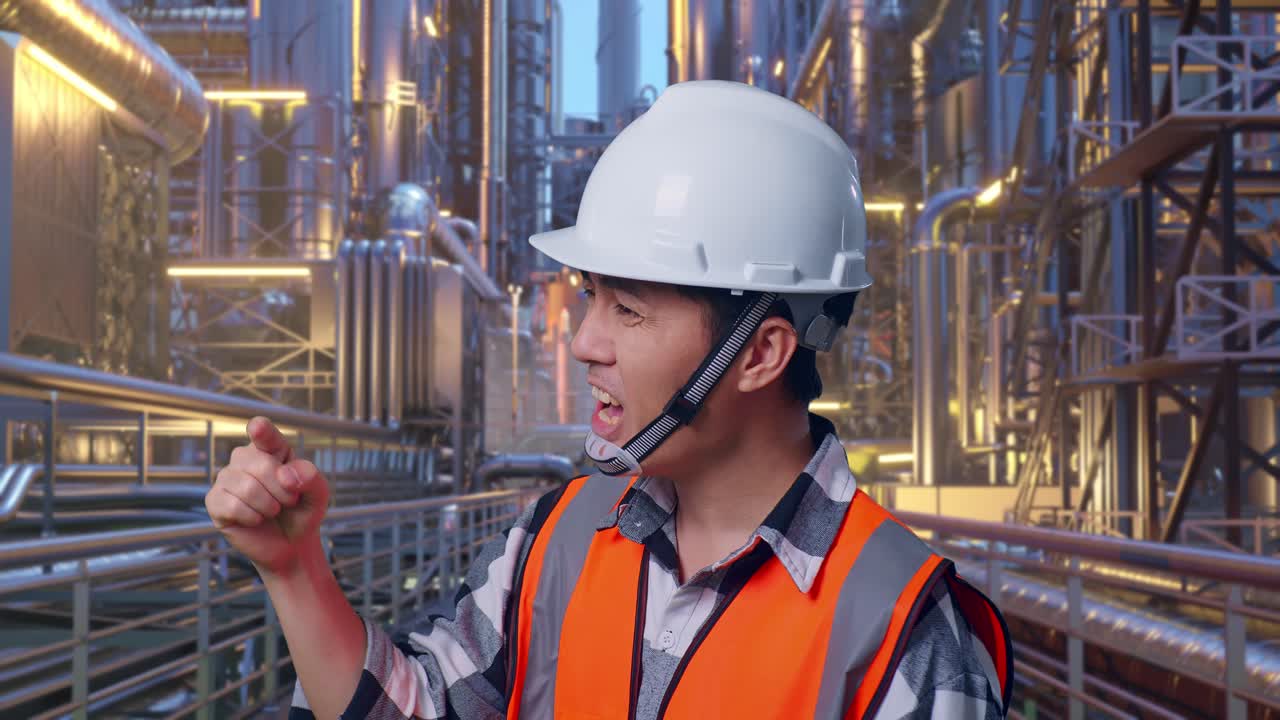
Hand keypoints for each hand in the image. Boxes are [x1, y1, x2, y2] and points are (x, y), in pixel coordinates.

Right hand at [205, 416, 330, 576]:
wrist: (291, 544)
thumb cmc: (302, 512)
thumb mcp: (318, 494)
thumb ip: (311, 478)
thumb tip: (286, 473)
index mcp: (271, 449)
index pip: (263, 432)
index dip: (261, 430)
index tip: (258, 428)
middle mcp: (244, 458)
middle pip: (259, 463)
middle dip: (282, 489)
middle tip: (289, 502)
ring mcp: (226, 479)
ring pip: (246, 486)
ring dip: (268, 505)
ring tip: (273, 511)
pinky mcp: (215, 501)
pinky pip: (232, 505)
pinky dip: (252, 517)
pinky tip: (256, 519)